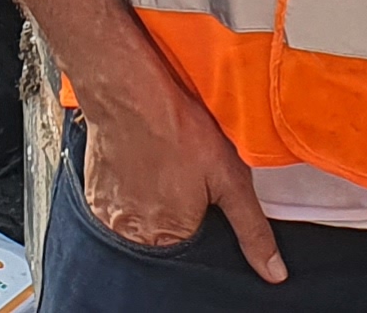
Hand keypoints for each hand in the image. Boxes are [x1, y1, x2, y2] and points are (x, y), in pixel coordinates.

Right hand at [77, 78, 287, 284]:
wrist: (128, 93)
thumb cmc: (179, 130)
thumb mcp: (230, 178)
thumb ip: (252, 230)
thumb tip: (274, 272)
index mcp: (169, 237)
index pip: (195, 248)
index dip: (204, 220)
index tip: (202, 193)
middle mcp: (134, 235)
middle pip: (165, 238)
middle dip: (177, 212)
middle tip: (181, 175)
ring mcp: (108, 216)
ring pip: (139, 221)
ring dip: (151, 202)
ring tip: (161, 168)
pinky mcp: (92, 195)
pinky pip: (116, 205)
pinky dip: (129, 190)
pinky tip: (140, 164)